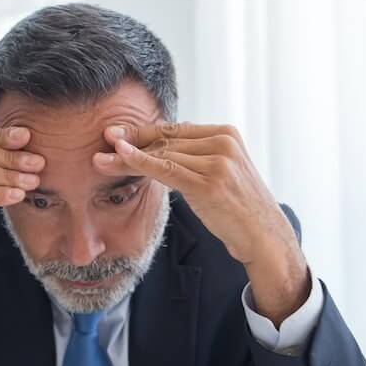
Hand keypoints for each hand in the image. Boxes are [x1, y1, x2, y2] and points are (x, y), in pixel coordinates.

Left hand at [93, 122, 309, 323]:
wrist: (264, 236)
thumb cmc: (240, 208)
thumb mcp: (222, 173)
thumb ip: (198, 156)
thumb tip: (166, 145)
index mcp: (226, 134)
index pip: (176, 129)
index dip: (144, 132)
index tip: (117, 134)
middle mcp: (223, 142)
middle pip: (166, 139)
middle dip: (131, 142)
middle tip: (101, 141)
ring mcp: (218, 162)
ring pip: (162, 154)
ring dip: (127, 157)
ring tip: (100, 159)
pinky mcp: (210, 183)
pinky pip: (166, 169)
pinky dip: (140, 163)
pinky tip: (120, 159)